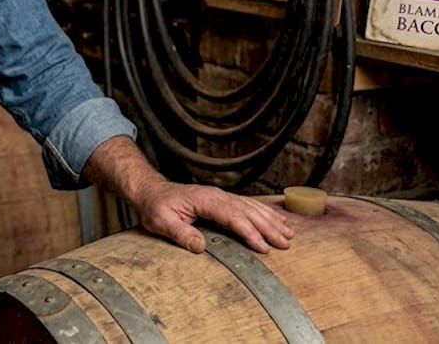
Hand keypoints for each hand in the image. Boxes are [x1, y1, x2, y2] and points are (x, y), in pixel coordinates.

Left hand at [84, 136, 292, 254]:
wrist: (150, 191)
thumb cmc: (155, 206)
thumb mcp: (161, 221)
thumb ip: (181, 233)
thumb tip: (200, 246)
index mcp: (205, 200)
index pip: (232, 217)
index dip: (249, 232)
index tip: (263, 247)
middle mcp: (217, 195)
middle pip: (248, 211)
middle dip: (268, 227)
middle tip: (286, 243)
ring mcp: (220, 196)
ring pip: (251, 207)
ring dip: (270, 220)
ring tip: (288, 234)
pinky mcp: (221, 200)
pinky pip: (247, 205)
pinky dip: (264, 212)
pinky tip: (275, 220)